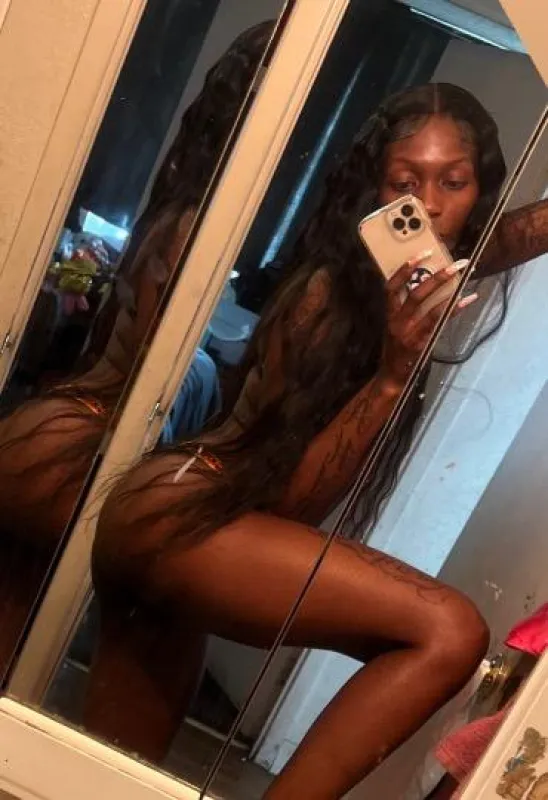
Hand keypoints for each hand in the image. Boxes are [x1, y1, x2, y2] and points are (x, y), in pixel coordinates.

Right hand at [381, 252, 475, 388]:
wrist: (392, 376)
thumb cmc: (396, 350)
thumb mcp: (394, 327)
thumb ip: (405, 310)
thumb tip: (423, 287)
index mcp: (389, 315)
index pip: (391, 287)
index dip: (403, 270)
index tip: (420, 254)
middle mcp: (397, 322)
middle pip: (416, 293)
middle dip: (436, 276)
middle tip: (454, 263)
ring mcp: (410, 333)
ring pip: (431, 307)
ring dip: (449, 288)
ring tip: (464, 275)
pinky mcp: (422, 342)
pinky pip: (440, 321)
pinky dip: (455, 309)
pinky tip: (468, 299)